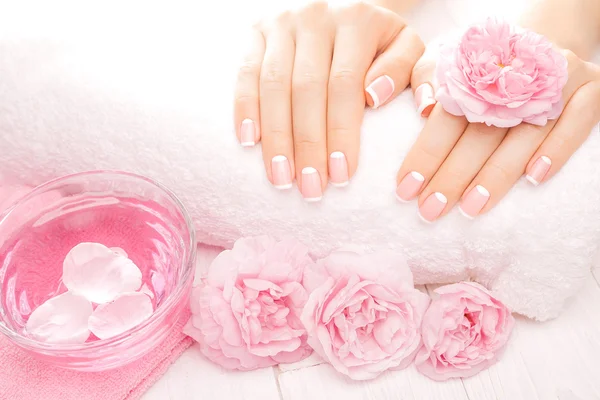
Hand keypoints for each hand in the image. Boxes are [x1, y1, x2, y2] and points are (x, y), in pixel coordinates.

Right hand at [234, 1, 423, 200]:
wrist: (344, 6)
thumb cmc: (379, 41)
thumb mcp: (406, 46)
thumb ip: (411, 69)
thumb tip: (377, 96)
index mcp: (358, 19)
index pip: (345, 83)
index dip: (341, 132)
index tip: (342, 175)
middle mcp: (316, 16)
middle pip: (306, 89)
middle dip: (308, 144)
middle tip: (310, 188)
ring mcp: (282, 22)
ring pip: (273, 85)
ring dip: (276, 136)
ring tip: (280, 178)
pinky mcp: (257, 31)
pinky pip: (246, 73)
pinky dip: (245, 108)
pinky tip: (249, 142)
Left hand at [397, 48, 599, 221]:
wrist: (542, 42)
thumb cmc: (485, 69)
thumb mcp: (448, 63)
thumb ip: (428, 79)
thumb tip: (423, 108)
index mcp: (478, 68)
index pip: (447, 116)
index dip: (426, 154)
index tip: (406, 189)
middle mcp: (517, 74)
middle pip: (482, 132)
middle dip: (453, 175)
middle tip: (431, 208)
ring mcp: (557, 81)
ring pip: (524, 134)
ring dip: (497, 174)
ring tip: (472, 208)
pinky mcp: (591, 90)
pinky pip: (578, 121)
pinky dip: (557, 150)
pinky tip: (535, 178)